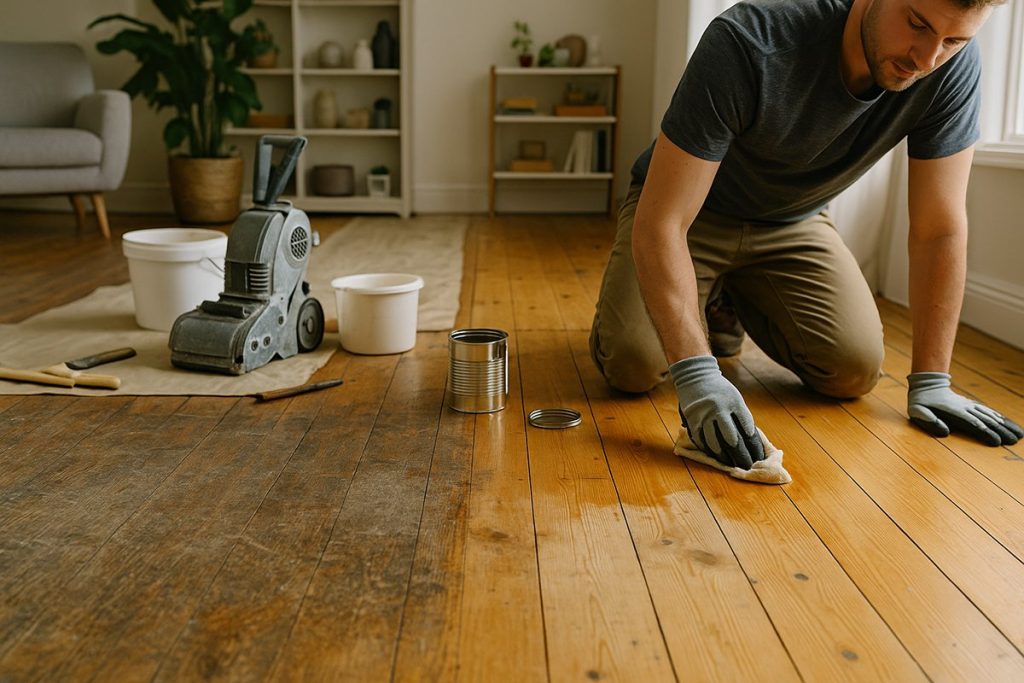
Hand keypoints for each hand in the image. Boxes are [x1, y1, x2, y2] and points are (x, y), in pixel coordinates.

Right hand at [670, 355, 765, 468]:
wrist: (695, 375)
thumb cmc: (719, 389)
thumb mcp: (735, 397)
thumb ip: (741, 415)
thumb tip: (748, 438)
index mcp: (734, 402)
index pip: (747, 426)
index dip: (753, 442)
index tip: (758, 454)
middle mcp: (719, 409)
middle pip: (732, 438)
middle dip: (740, 454)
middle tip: (745, 464)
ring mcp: (704, 415)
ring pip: (714, 442)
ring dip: (722, 455)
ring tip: (728, 462)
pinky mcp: (692, 418)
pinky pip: (699, 439)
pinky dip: (706, 448)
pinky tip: (712, 453)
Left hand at [907, 372, 1022, 445]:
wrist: (926, 385)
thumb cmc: (920, 402)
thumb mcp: (917, 411)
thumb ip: (930, 421)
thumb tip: (946, 432)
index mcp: (954, 413)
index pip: (973, 424)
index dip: (985, 432)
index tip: (997, 441)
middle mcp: (965, 409)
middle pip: (986, 421)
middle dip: (1001, 431)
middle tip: (1015, 440)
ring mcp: (970, 406)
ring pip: (990, 416)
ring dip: (1005, 425)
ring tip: (1019, 434)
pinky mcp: (971, 406)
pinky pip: (988, 411)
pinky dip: (999, 417)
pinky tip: (1008, 423)